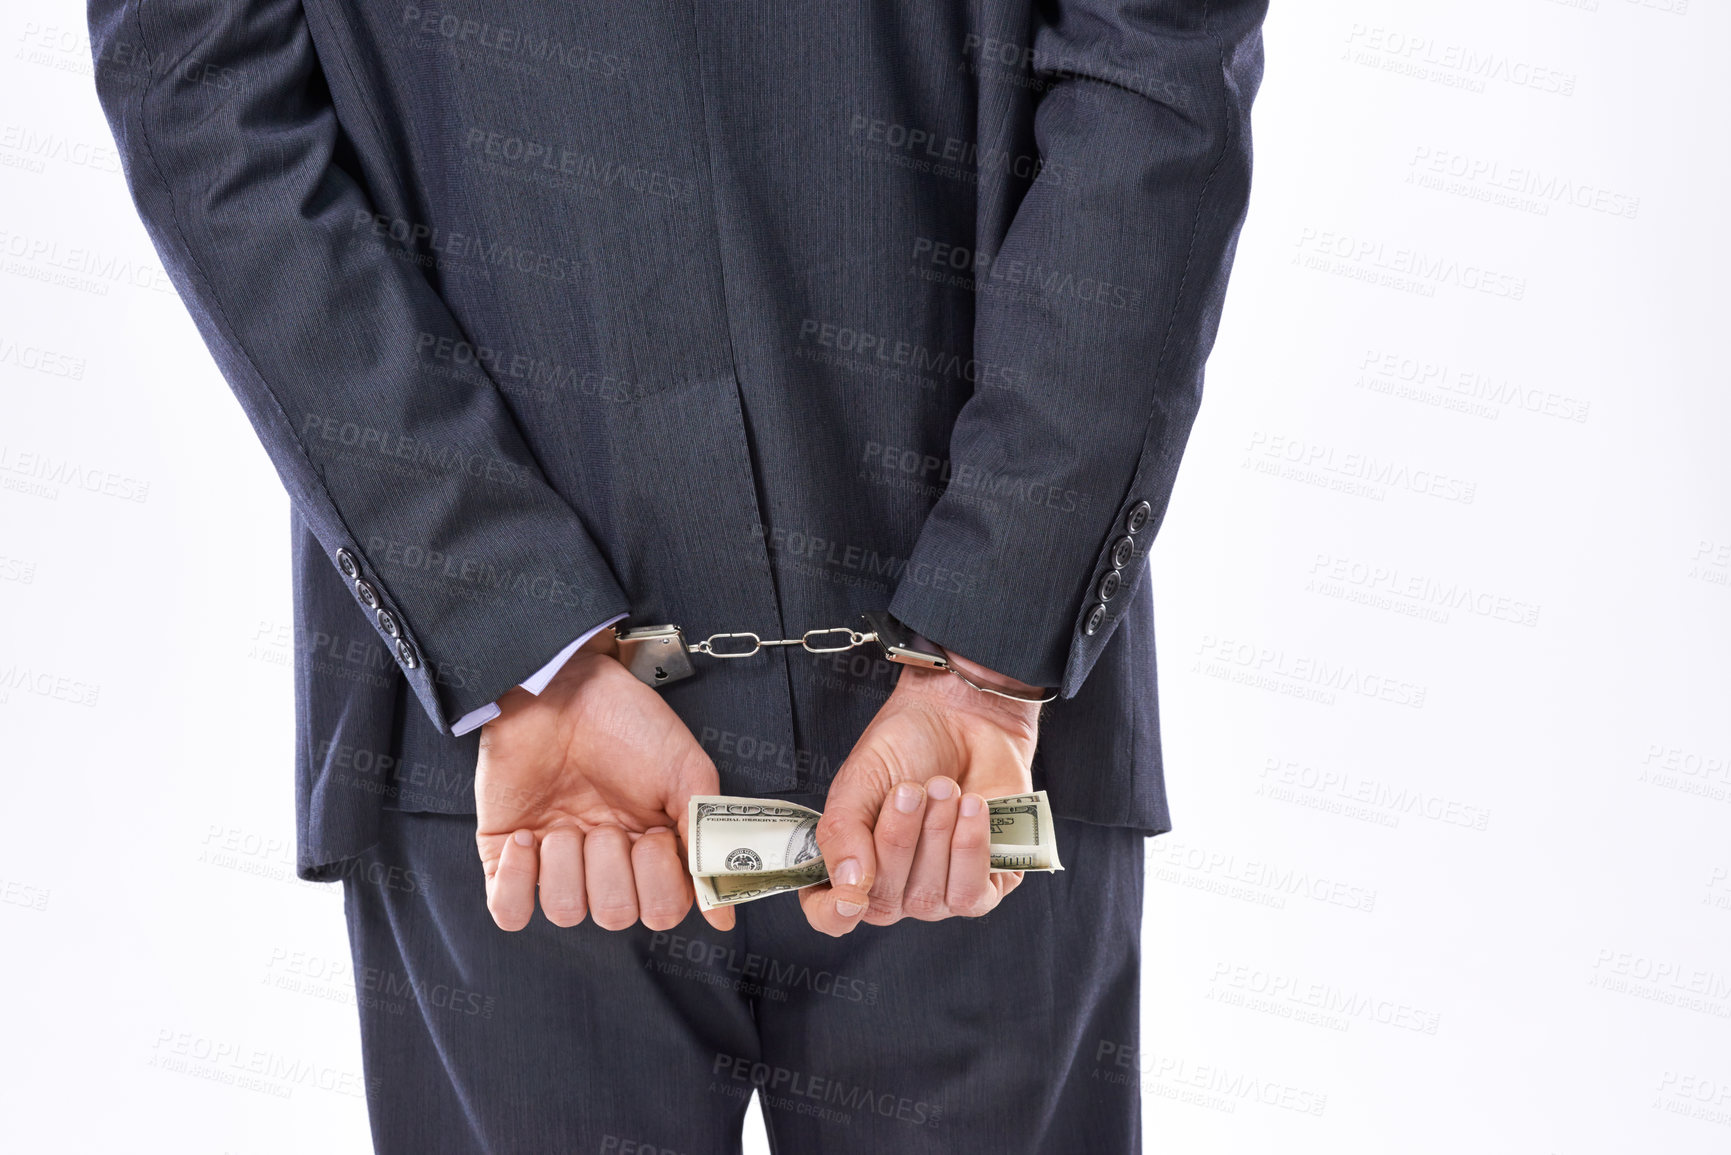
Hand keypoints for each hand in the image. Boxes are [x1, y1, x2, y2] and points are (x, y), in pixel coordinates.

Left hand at [474, 630, 732, 933]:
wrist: (561, 686)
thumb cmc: (625, 720)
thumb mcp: (685, 771)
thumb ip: (706, 839)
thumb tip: (723, 914)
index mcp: (651, 849)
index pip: (662, 910)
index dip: (659, 885)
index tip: (655, 839)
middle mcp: (606, 862)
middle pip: (614, 915)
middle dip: (612, 867)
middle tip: (608, 824)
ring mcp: (556, 859)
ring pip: (565, 911)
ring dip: (567, 864)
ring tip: (566, 821)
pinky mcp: (508, 852)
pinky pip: (509, 909)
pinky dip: (519, 883)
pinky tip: (528, 839)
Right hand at [800, 648, 1045, 934]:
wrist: (962, 717)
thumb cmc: (903, 748)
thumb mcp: (857, 781)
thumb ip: (843, 834)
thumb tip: (849, 885)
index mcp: (850, 867)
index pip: (831, 916)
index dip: (835, 914)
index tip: (850, 897)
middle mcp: (893, 890)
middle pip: (886, 902)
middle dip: (899, 839)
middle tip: (911, 789)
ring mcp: (939, 893)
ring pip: (931, 898)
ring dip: (937, 835)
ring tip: (944, 786)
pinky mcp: (986, 884)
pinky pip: (973, 895)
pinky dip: (971, 849)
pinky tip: (973, 807)